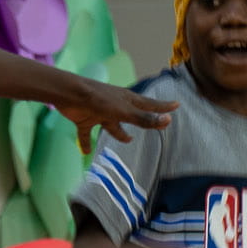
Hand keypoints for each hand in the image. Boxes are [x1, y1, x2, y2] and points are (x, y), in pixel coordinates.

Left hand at [55, 77, 175, 152]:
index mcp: (127, 101)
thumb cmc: (99, 100)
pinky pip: (86, 134)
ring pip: (112, 126)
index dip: (163, 107)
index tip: (176, 105)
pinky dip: (86, 143)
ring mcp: (100, 112)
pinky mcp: (84, 119)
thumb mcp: (124, 112)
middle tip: (153, 124)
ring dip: (119, 133)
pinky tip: (86, 152)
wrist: (70, 94)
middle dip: (142, 120)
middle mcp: (115, 106)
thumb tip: (167, 120)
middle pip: (132, 115)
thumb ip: (144, 119)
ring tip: (127, 140)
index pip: (149, 105)